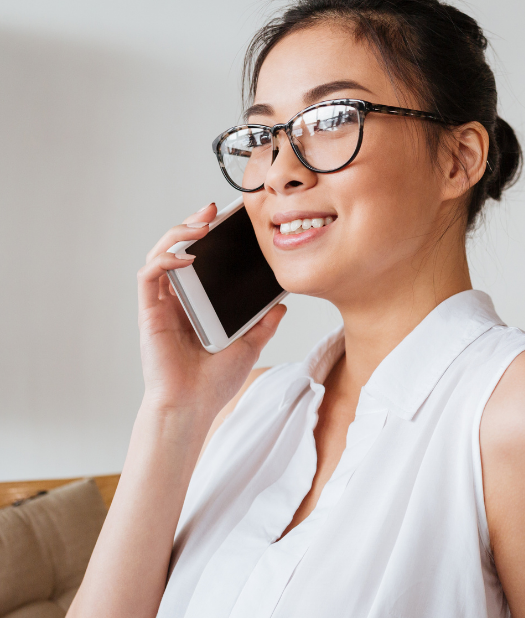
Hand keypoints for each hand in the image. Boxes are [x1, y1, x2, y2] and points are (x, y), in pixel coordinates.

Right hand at [136, 203, 285, 436]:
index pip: (201, 260)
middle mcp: (177, 300)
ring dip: (178, 233)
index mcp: (198, 304)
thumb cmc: (214, 382)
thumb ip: (263, 324)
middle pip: (178, 249)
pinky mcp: (150, 312)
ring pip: (160, 254)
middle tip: (214, 210)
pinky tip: (187, 256)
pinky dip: (165, 259)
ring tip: (201, 222)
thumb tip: (282, 306)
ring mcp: (162, 305)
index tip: (230, 221)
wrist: (192, 408)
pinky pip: (149, 275)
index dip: (211, 237)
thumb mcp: (249, 346)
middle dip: (193, 223)